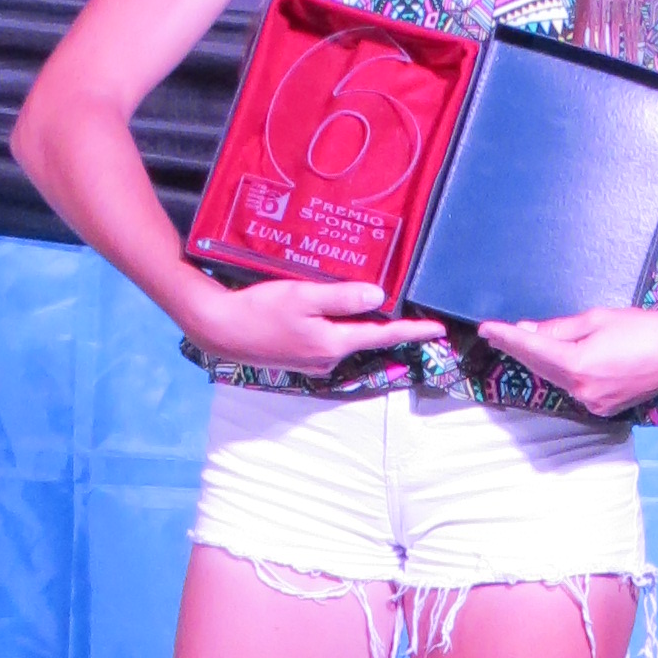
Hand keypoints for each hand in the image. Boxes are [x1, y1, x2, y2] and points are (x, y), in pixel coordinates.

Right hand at [198, 275, 429, 374]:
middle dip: (388, 324)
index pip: (384, 335)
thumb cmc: (259, 309)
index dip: (414, 330)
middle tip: (411, 307)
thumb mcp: (303, 296)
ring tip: (372, 303)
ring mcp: (313, 361)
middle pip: (367, 337)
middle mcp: (328, 358)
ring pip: (346, 337)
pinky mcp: (299, 357)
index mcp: (334, 343)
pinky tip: (332, 311)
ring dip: (360, 323)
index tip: (439, 329)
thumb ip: (341, 298)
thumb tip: (379, 297)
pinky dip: (338, 325)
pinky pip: (329, 339)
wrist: (218, 329)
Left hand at [477, 306, 657, 417]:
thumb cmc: (642, 327)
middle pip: (541, 368)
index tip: (487, 329)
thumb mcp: (597, 319)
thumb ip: (559, 329)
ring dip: (540, 362)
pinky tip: (555, 360)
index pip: (533, 351)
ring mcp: (594, 403)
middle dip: (519, 349)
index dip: (508, 338)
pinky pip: (574, 388)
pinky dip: (563, 373)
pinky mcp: (604, 408)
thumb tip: (528, 332)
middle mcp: (582, 391)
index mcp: (579, 366)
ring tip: (520, 343)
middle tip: (496, 333)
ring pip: (557, 379)